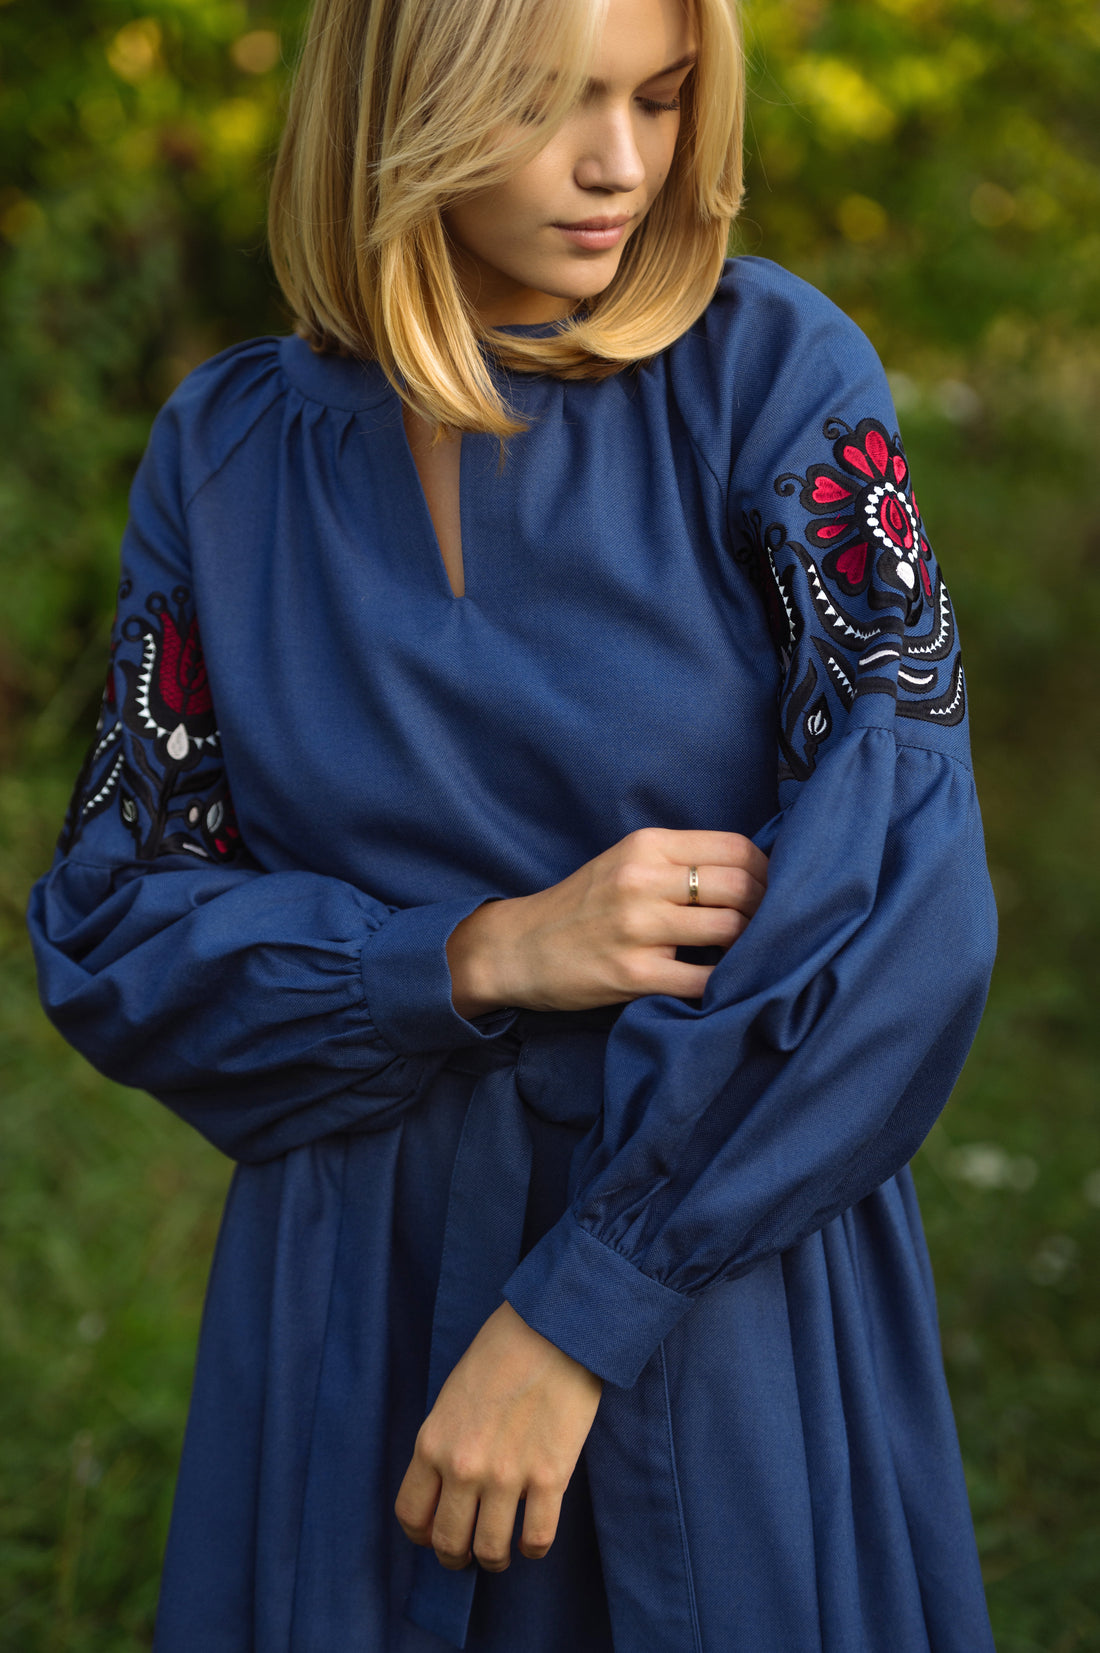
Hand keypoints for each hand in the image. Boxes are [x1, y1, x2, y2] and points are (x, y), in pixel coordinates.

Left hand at [394, 1302, 601, 1571]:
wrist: (552, 1328)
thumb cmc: (501, 1351)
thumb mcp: (453, 1394)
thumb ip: (445, 1441)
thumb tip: (448, 1482)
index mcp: (433, 1443)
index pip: (412, 1514)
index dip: (421, 1534)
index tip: (434, 1534)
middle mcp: (463, 1468)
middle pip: (448, 1542)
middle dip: (455, 1557)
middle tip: (467, 1553)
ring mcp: (507, 1477)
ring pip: (491, 1551)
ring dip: (493, 1559)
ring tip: (501, 1552)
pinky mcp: (550, 1477)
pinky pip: (537, 1538)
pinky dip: (533, 1550)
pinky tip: (533, 1541)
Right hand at [447, 827, 767, 1015]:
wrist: (519, 948)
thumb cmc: (582, 906)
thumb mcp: (625, 863)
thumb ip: (679, 861)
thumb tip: (754, 874)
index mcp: (645, 846)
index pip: (735, 848)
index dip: (768, 872)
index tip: (773, 892)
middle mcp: (642, 880)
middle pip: (740, 887)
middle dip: (768, 910)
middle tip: (771, 928)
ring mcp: (637, 928)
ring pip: (730, 930)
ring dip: (752, 946)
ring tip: (749, 954)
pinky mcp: (633, 974)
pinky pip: (704, 979)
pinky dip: (725, 983)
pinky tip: (724, 982)